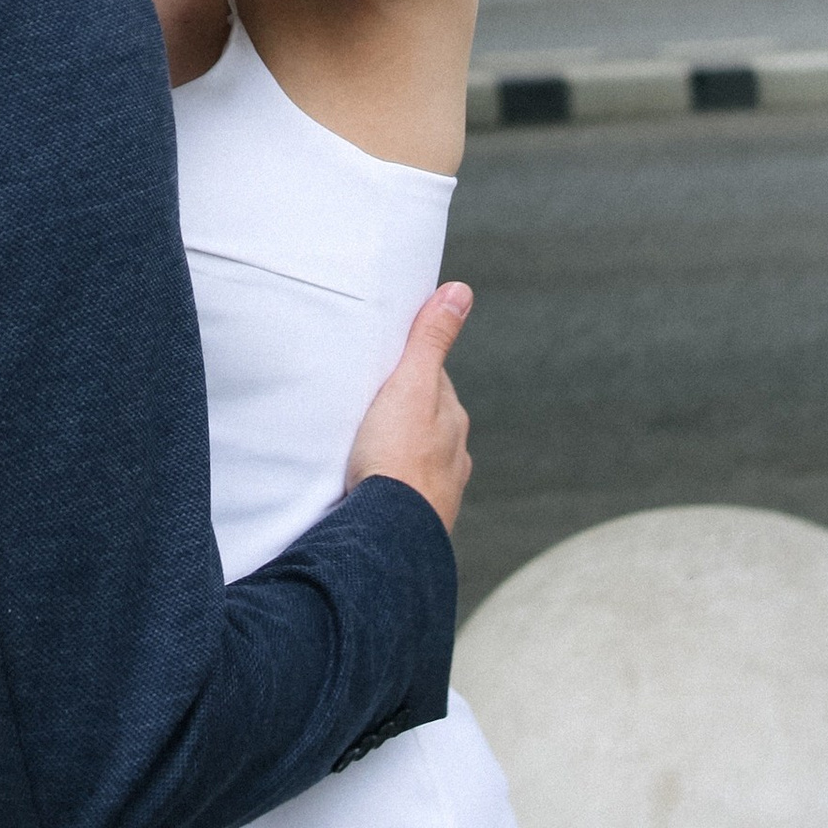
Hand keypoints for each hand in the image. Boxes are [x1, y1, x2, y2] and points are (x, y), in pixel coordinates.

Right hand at [345, 283, 473, 533]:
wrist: (390, 535)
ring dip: (399, 452)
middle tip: (366, 407)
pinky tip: (376, 488)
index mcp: (452, 418)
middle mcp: (454, 454)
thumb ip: (431, 340)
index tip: (382, 367)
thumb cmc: (397, 456)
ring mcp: (440, 489)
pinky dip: (395, 485)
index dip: (406, 370)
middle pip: (426, 420)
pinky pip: (407, 492)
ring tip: (366, 450)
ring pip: (419, 458)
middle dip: (403, 412)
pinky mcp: (421, 519)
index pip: (432, 380)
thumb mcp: (410, 385)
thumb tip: (461, 291)